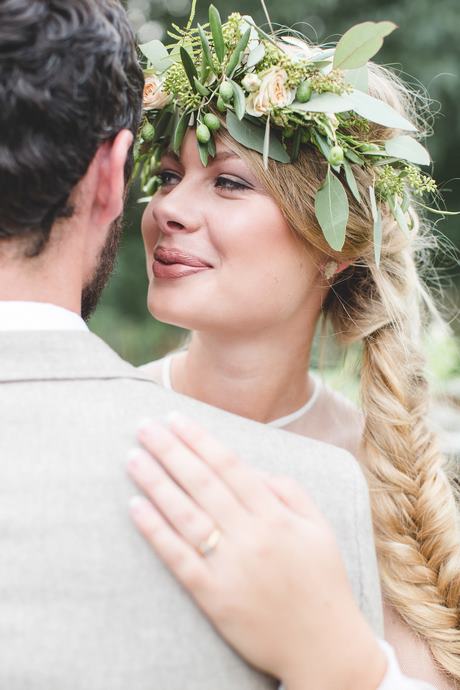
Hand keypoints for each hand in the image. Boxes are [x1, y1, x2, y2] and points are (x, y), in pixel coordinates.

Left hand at [127, 412, 385, 689]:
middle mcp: (251, 535)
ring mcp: (230, 566)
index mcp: (276, 515)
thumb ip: (289, 490)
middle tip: (143, 426)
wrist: (324, 648)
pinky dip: (155, 531)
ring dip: (156, 483)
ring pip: (186, 515)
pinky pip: (178, 558)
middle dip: (170, 450)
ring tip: (133, 458)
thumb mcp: (318, 528)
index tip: (175, 419)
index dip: (199, 440)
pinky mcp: (214, 597)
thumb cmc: (323, 582)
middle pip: (202, 483)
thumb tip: (251, 468)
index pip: (229, 466)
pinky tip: (135, 507)